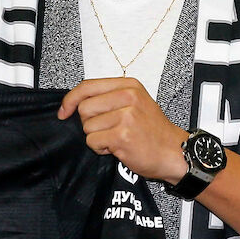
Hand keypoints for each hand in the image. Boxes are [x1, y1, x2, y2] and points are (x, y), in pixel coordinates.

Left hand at [58, 78, 188, 182]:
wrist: (175, 152)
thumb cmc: (154, 131)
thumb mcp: (136, 103)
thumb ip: (109, 98)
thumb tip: (75, 103)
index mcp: (129, 86)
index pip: (87, 86)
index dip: (70, 100)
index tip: (64, 111)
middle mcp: (128, 97)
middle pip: (84, 108)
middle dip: (90, 123)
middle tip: (108, 129)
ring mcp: (126, 116)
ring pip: (87, 127)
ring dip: (97, 137)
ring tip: (116, 139)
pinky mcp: (122, 135)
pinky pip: (93, 141)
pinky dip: (101, 148)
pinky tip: (118, 147)